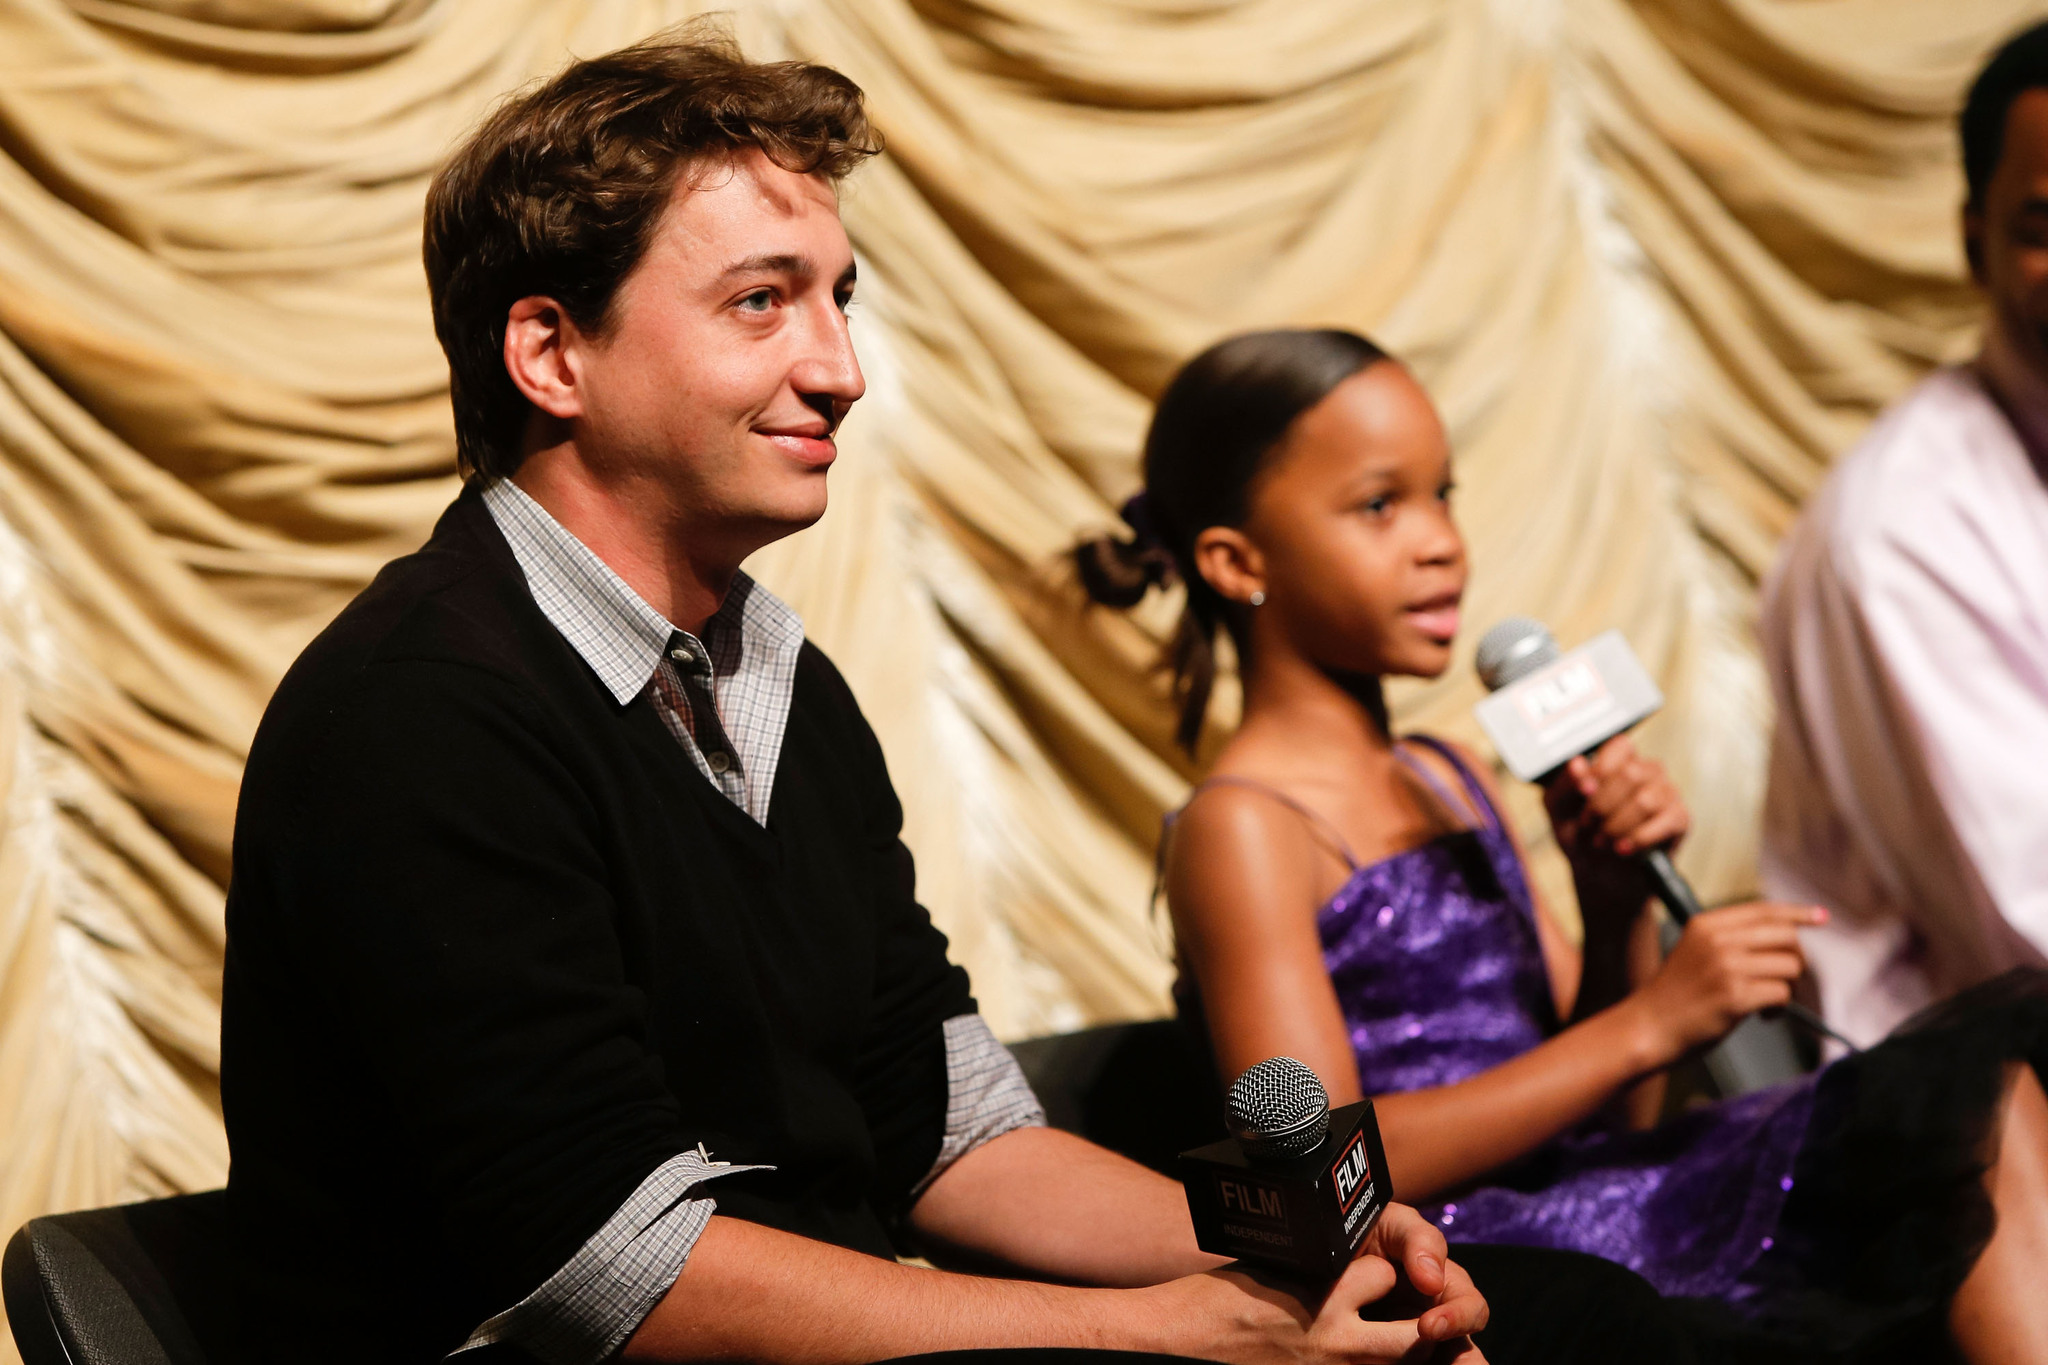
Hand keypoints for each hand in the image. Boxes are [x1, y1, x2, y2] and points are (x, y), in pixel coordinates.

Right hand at [1146, 1203, 1486, 1364]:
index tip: (1374, 1277)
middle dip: (1415, 1327)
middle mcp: (1334, 1337)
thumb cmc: (1219, 1299)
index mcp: (1322, 1291)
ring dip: (1397, 1355)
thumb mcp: (1275, 1269)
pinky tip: (1352, 1359)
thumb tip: (1352, 1270)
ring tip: (1381, 1342)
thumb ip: (1320, 1273)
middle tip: (1406, 1320)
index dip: (1384, 1275)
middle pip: (1413, 1335)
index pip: (1387, 1274)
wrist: (1182, 1338)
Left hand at [1543, 737, 1688, 861]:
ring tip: (1602, 842)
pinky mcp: (1680, 820)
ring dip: (1617, 826)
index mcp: (1619, 762)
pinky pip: (1667, 822)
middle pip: (1631, 774)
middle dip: (1602, 805)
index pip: (1621, 746)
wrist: (1599, 875)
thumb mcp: (1559, 810)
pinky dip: (1639, 839)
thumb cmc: (1581, 835)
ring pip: (1646, 801)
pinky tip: (1623, 848)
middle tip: (1588, 825)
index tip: (1583, 794)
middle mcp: (1648, 773)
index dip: (1601, 770)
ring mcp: (1667, 794)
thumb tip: (1577, 765)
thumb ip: (1565, 784)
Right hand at [1632, 901, 1825, 1062]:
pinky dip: (1779, 1008)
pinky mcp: (1735, 997)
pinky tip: (1762, 1016)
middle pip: (1786, 936)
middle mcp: (1717, 940)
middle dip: (1796, 959)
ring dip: (1788, 987)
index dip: (1798, 912)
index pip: (1764, 910)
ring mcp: (1726, 968)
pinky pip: (1782, 994)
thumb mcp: (1695, 950)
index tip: (1821, 917)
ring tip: (1767, 1002)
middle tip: (1784, 978)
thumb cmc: (1676, 994)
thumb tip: (1787, 936)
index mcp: (1706, 923)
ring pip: (1789, 966)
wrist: (1649, 1026)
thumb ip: (1731, 937)